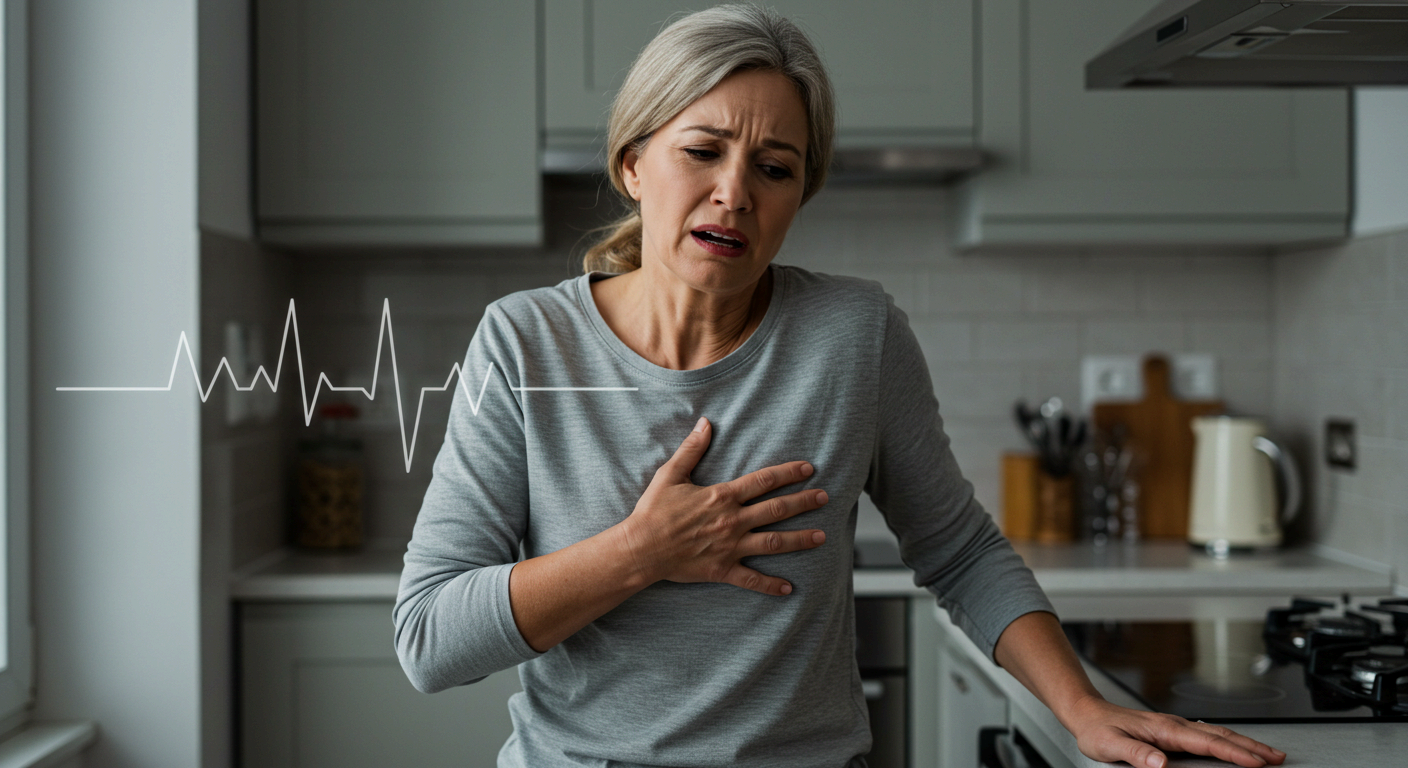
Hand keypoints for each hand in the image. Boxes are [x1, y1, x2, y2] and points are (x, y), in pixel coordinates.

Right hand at [617, 416, 827, 595]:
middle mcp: (732, 521)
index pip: (763, 481)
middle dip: (804, 502)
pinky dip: (770, 585)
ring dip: (799, 540)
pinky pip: (751, 579)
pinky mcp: (722, 569)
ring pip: (773, 543)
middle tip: (825, 497)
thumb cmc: (653, 511)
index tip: (808, 468)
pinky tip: (788, 588)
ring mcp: (730, 547)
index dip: (788, 473)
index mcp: (722, 496)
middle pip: (776, 509)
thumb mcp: (671, 474)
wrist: (641, 548)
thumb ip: (692, 449)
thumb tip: (705, 423)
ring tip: (822, 537)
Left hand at [1066, 695, 1285, 767]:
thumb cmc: (1097, 729)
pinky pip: (1207, 737)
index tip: (1256, 762)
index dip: (1233, 753)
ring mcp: (1174, 728)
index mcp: (1164, 729)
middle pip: (1220, 736)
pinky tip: (1235, 747)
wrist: (1086, 713)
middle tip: (1278, 757)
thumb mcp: (1111, 745)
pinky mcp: (1171, 732)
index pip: (1206, 743)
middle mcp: (1173, 726)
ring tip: (1268, 753)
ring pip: (1217, 735)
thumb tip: (1160, 764)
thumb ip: (1136, 753)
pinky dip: (1227, 742)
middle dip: (1251, 746)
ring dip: (1244, 743)